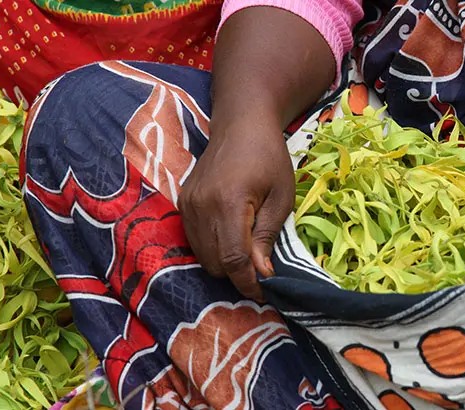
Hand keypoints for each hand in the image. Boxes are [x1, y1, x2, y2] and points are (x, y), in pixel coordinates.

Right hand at [187, 6, 340, 300]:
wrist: (241, 122)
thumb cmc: (269, 156)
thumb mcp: (281, 196)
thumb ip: (267, 236)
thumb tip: (261, 274)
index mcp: (229, 203)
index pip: (233, 259)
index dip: (248, 282)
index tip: (264, 293)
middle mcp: (201, 206)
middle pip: (214, 262)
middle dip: (237, 274)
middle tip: (260, 272)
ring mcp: (187, 204)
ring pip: (201, 255)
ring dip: (223, 263)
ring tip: (248, 255)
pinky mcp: (182, 202)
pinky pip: (193, 240)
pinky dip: (212, 248)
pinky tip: (231, 238)